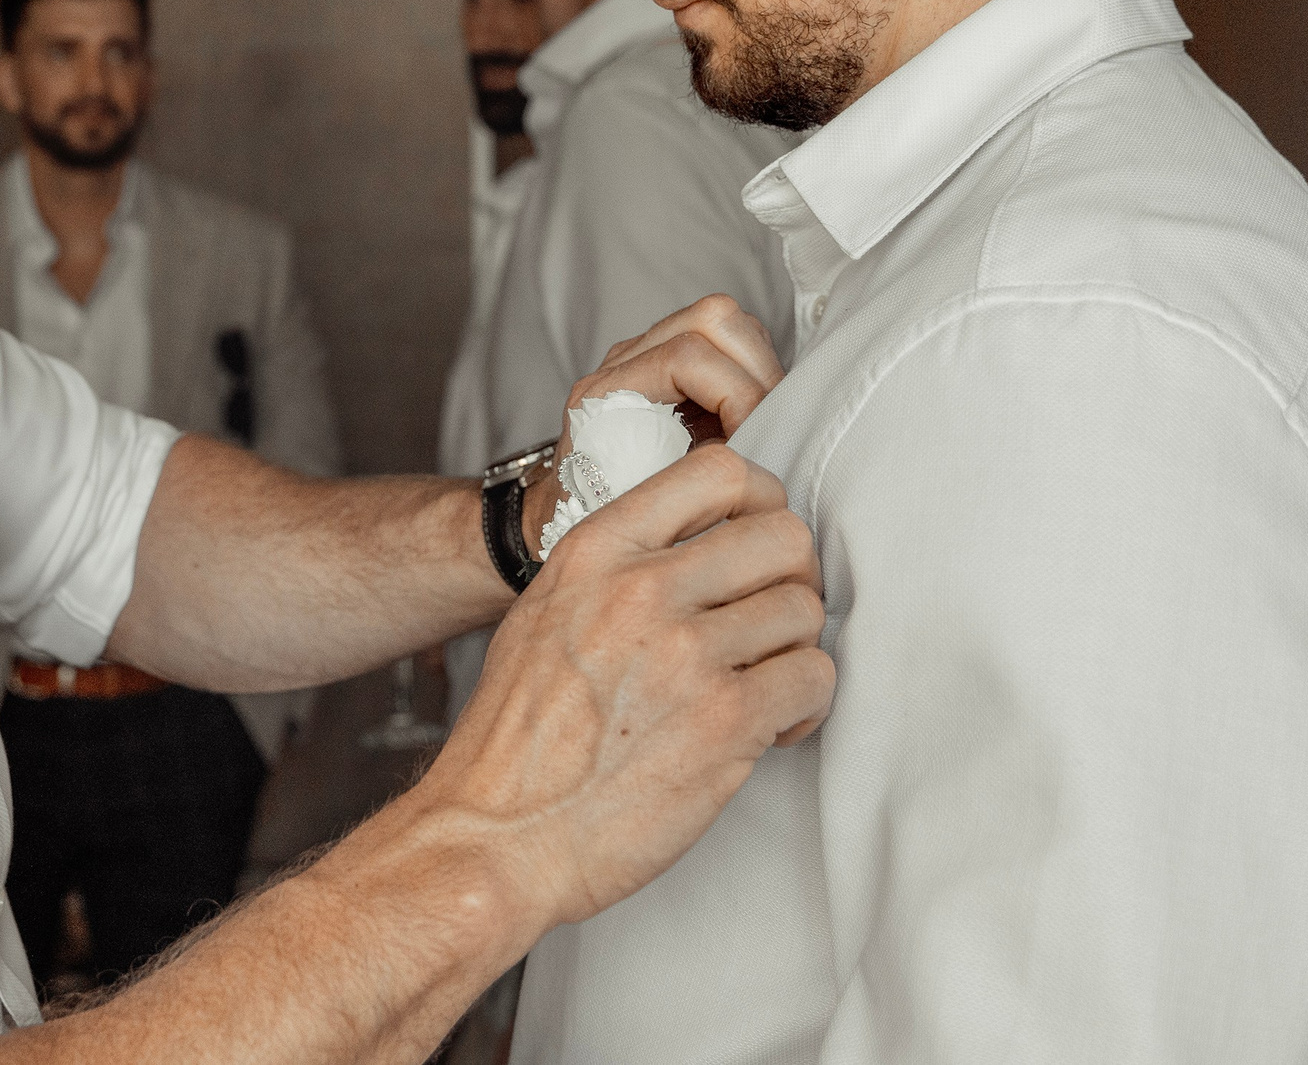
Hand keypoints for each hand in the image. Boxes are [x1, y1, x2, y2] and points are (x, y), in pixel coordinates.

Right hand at [428, 443, 831, 932]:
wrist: (494, 837)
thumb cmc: (517, 740)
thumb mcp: (544, 616)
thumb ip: (615, 571)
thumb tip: (702, 549)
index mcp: (594, 553)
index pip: (720, 470)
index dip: (761, 503)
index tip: (758, 545)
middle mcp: (641, 590)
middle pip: (783, 536)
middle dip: (790, 581)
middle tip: (769, 625)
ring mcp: (686, 654)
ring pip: (804, 611)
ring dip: (793, 651)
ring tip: (759, 688)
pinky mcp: (724, 722)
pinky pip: (813, 679)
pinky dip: (802, 709)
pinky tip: (766, 730)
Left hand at [522, 295, 786, 555]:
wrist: (565, 510)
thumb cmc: (598, 515)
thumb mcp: (641, 506)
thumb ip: (687, 475)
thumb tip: (758, 458)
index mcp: (606, 393)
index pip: (689, 355)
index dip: (737, 395)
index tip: (749, 444)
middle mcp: (623, 363)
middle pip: (713, 318)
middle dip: (756, 371)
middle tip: (769, 425)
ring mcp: (646, 357)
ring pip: (726, 323)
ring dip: (758, 368)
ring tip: (762, 420)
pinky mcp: (669, 364)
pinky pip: (725, 343)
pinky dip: (750, 372)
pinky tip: (750, 415)